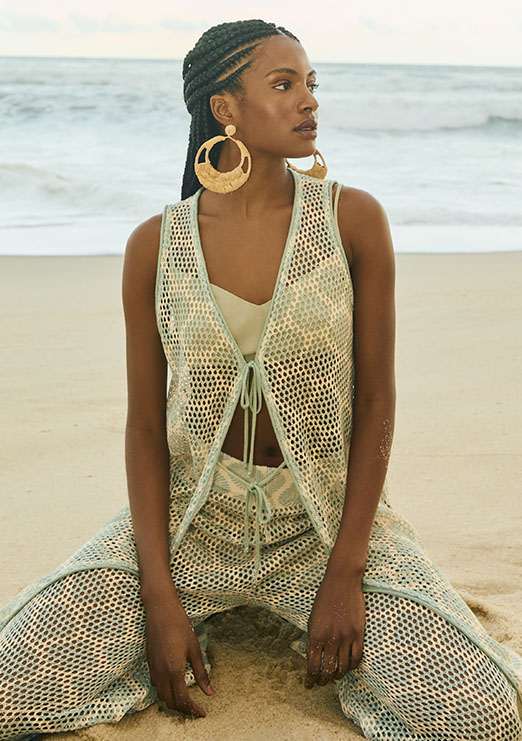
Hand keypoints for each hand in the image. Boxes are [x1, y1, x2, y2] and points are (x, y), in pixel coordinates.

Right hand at [144, 593, 213, 716]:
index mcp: (174, 670)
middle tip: (196, 708)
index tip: (202, 713)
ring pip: (161, 695)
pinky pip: (156, 685)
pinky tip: (175, 684)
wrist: (160, 609)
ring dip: (173, 701)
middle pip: (170, 702)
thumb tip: (209, 692)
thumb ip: (201, 672)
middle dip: (183, 709)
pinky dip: (166, 691)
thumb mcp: (194, 648)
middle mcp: (161, 673)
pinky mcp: (149, 662)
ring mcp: (153, 668)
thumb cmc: (180, 625)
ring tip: (187, 699)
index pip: (182, 700)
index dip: (193, 710)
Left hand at [304, 568, 365, 688]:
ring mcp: (346, 637)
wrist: (342, 581)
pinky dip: (352, 666)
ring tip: (335, 676)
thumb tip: (312, 659)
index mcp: (315, 635)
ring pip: (343, 668)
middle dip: (323, 680)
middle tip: (322, 682)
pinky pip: (357, 658)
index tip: (309, 685)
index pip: (312, 666)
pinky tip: (348, 667)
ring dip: (338, 676)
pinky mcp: (358, 633)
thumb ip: (313, 639)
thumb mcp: (312, 619)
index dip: (311, 679)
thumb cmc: (324, 599)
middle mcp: (330, 638)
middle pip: (327, 670)